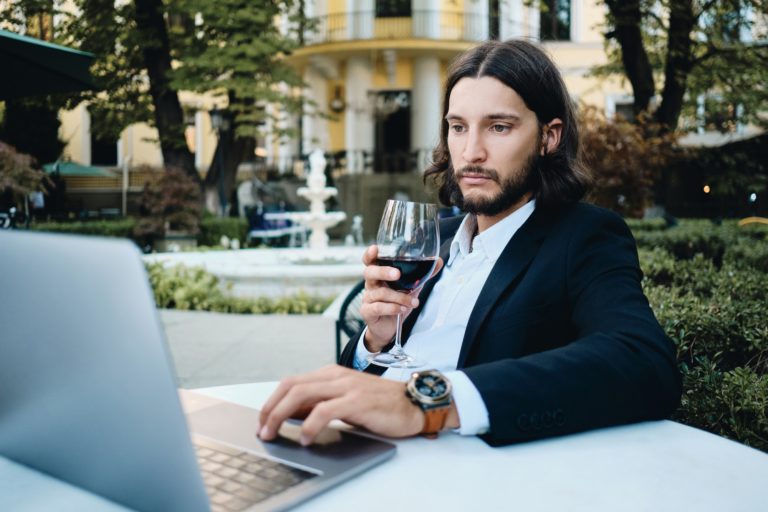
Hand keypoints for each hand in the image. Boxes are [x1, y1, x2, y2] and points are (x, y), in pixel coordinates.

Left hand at [258, 365, 423, 444]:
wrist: (413, 403)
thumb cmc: (380, 404)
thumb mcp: (345, 400)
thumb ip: (321, 403)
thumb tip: (292, 414)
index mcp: (331, 374)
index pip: (291, 382)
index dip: (272, 401)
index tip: (262, 420)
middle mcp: (335, 376)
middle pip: (291, 386)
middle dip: (269, 408)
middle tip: (262, 429)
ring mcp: (346, 386)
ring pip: (301, 394)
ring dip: (280, 415)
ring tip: (273, 433)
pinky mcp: (357, 401)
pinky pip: (325, 410)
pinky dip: (309, 424)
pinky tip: (304, 437)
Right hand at [360, 245, 443, 352]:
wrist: (388, 328)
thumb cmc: (397, 303)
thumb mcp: (411, 287)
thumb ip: (422, 275)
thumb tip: (438, 262)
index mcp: (379, 275)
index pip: (369, 261)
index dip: (370, 255)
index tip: (375, 249)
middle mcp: (371, 284)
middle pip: (370, 273)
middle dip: (383, 272)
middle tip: (397, 274)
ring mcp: (367, 298)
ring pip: (380, 293)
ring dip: (399, 297)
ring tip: (413, 302)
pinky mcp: (368, 312)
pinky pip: (378, 307)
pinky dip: (392, 308)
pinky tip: (401, 309)